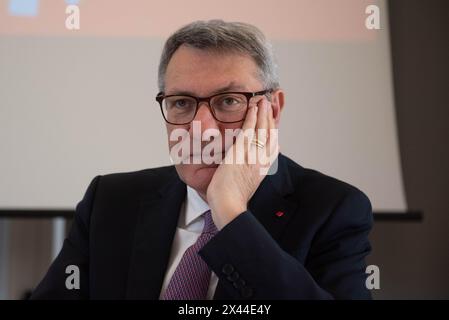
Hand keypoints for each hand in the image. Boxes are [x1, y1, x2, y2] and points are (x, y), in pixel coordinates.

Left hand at [206, 97, 279, 229]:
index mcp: (263, 169)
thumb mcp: (247, 186)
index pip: (272, 146)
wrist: (229, 207)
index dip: (273, 132)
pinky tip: (253, 108)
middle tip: (270, 105)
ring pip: (262, 130)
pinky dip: (252, 117)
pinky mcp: (241, 152)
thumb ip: (250, 174)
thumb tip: (250, 169)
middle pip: (270, 135)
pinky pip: (249, 130)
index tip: (273, 123)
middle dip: (270, 118)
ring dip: (263, 113)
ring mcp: (253, 155)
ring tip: (263, 101)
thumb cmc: (232, 201)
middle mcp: (262, 161)